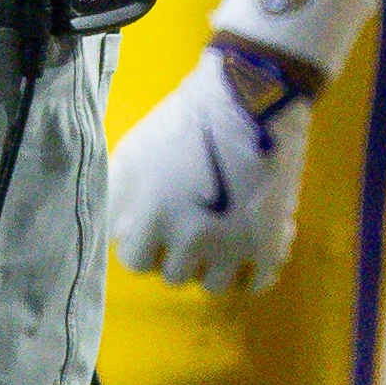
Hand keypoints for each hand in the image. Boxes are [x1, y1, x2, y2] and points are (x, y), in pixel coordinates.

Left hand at [108, 35, 319, 291]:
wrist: (250, 99)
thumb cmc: (185, 121)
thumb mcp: (133, 152)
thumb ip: (116, 196)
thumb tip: (115, 232)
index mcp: (154, 216)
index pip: (135, 261)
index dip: (143, 245)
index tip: (154, 230)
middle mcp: (190, 238)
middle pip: (174, 275)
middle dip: (176, 254)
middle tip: (189, 229)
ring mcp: (233, 243)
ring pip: (213, 285)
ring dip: (212, 267)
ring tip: (219, 242)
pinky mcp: (270, 241)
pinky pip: (259, 282)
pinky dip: (252, 273)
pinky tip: (249, 252)